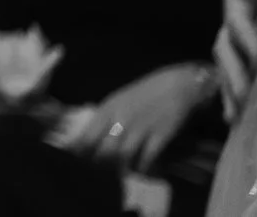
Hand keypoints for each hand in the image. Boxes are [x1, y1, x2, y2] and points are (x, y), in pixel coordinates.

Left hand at [47, 63, 214, 166]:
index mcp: (107, 109)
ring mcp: (141, 127)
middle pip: (103, 150)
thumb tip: (89, 138)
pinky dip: (143, 167)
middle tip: (105, 169)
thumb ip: (104, 118)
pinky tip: (142, 168)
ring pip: (123, 156)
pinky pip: (147, 158)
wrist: (174, 85)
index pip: (87, 136)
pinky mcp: (160, 135)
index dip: (82, 152)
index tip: (81, 160)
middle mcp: (121, 119)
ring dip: (122, 168)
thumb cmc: (143, 94)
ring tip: (123, 170)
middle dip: (102, 164)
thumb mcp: (117, 101)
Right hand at [218, 0, 256, 110]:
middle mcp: (234, 16)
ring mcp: (240, 35)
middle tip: (247, 95)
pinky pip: (237, 75)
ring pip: (227, 64)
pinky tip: (238, 120)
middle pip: (225, 46)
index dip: (245, 35)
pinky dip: (235, 97)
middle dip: (234, 72)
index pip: (237, 15)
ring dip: (231, 88)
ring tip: (237, 114)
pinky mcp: (251, 52)